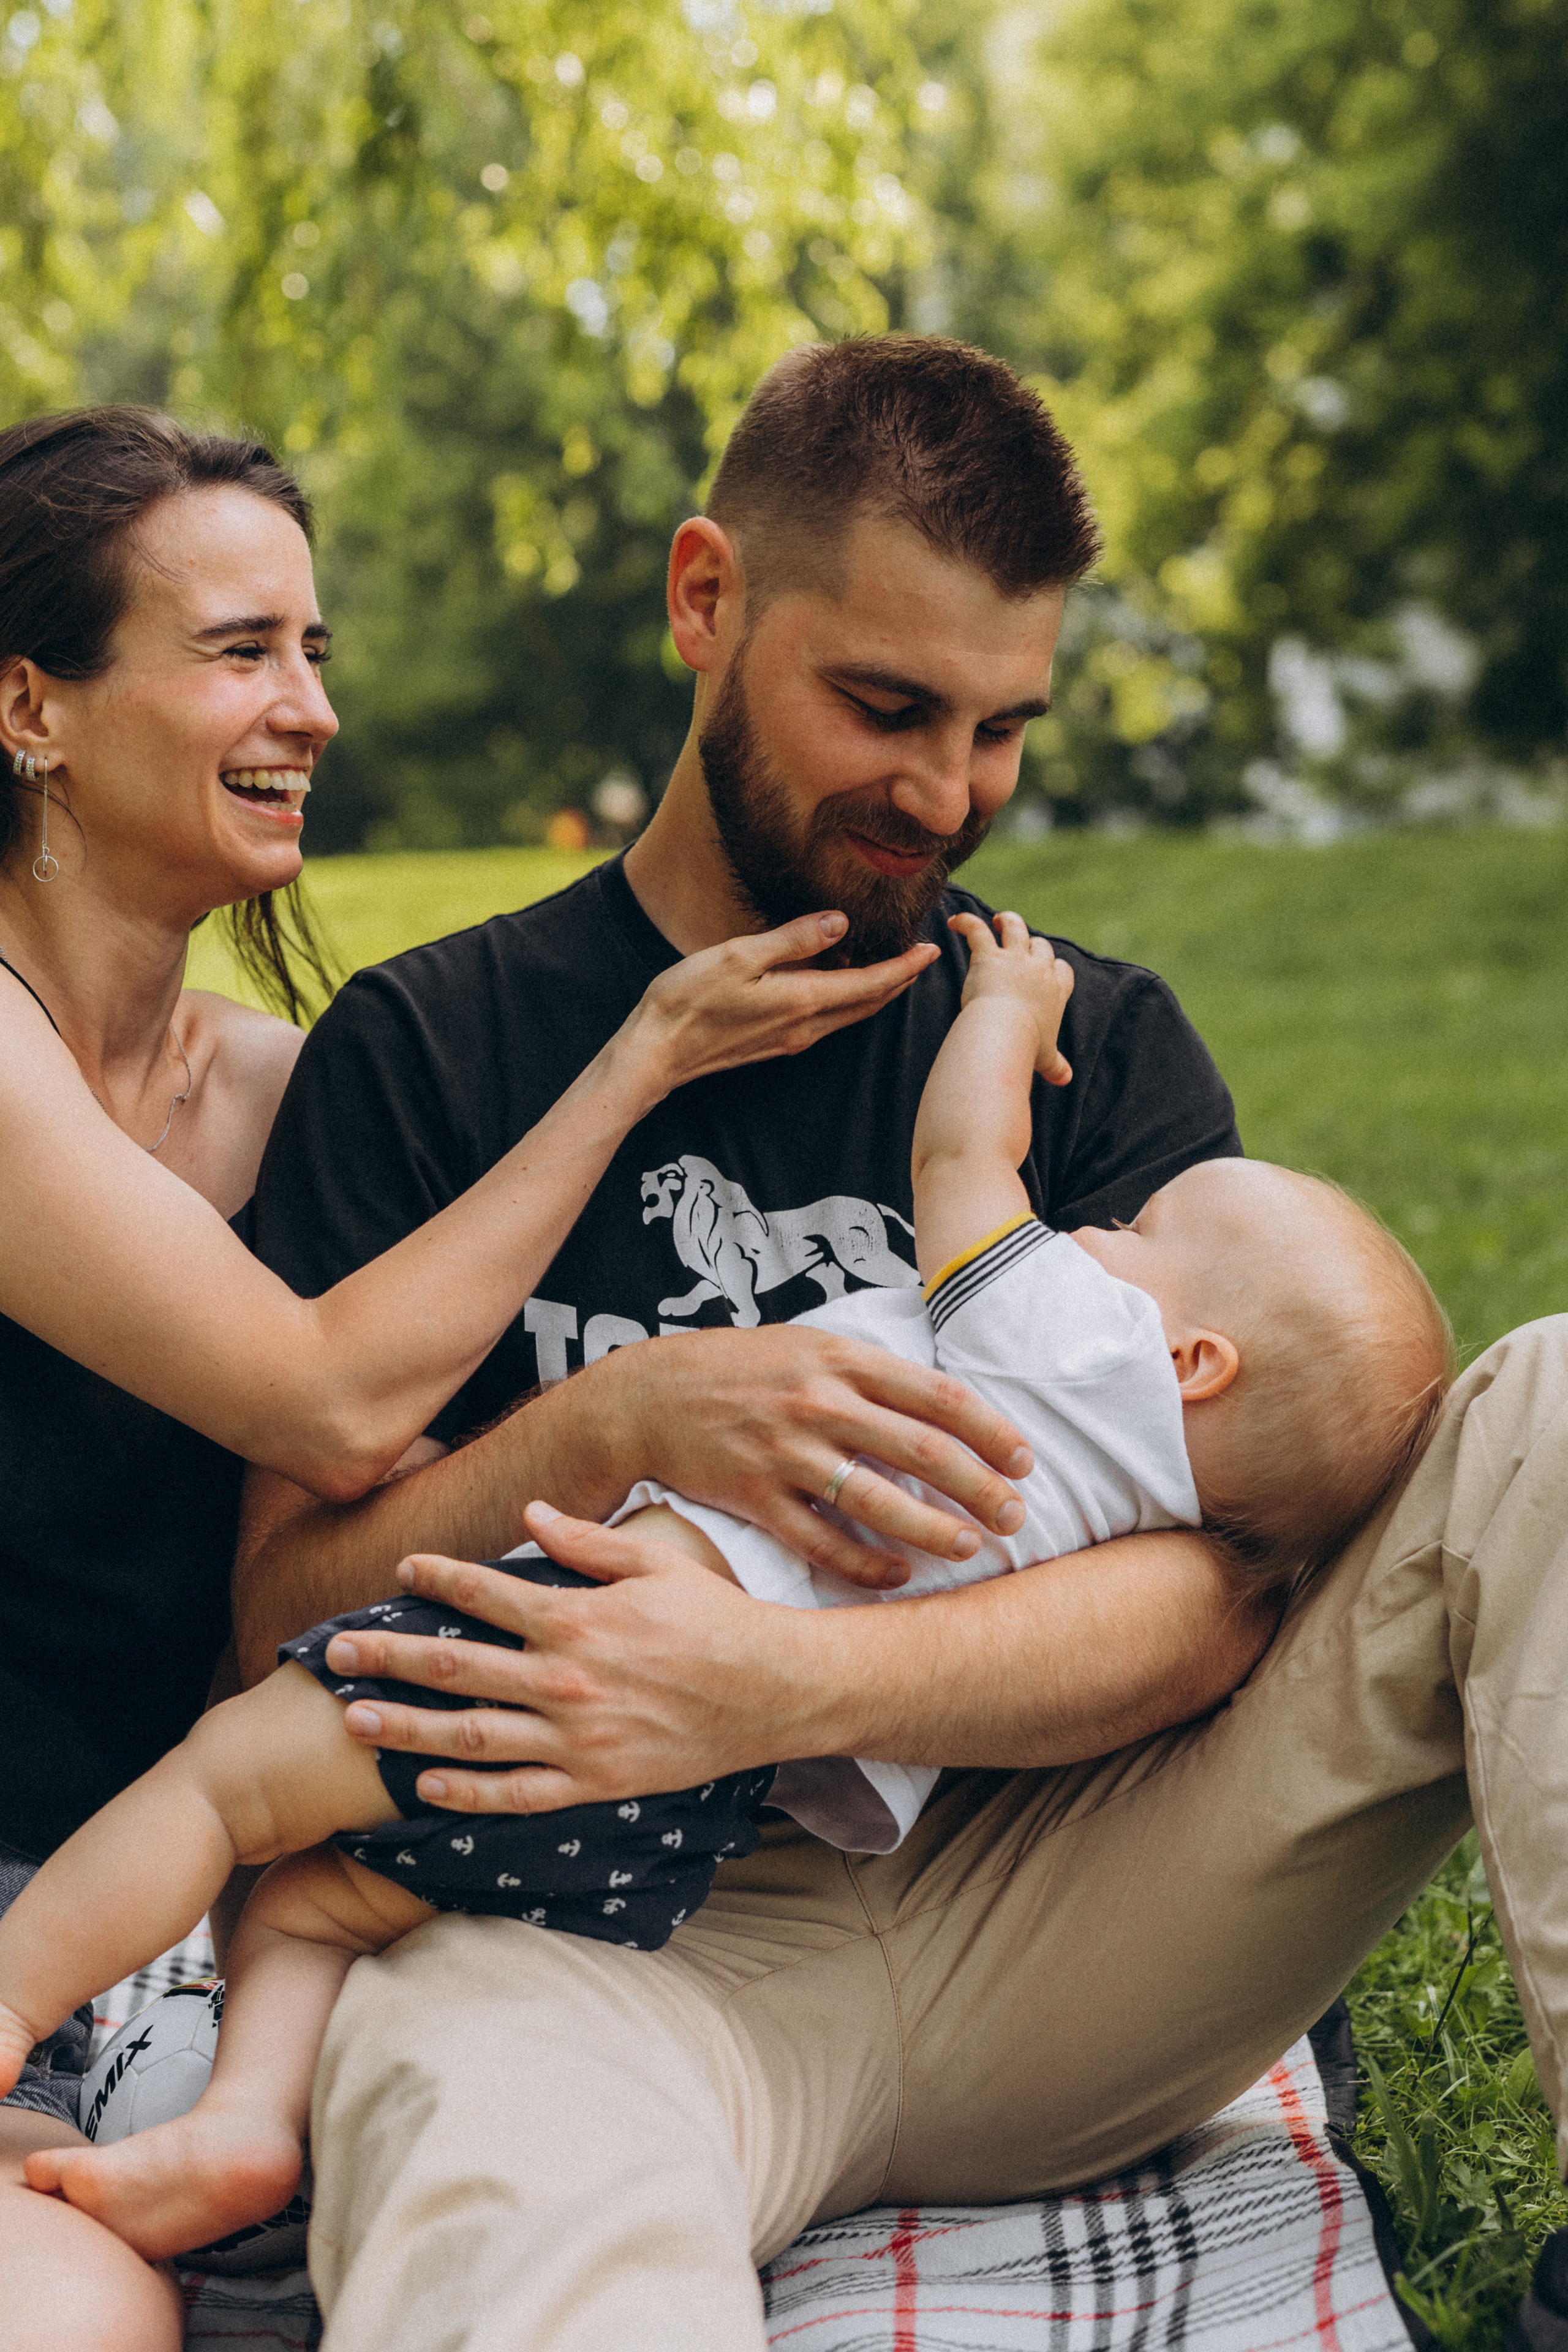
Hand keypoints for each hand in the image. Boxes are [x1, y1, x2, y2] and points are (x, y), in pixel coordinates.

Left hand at [330, 1510, 823, 1813]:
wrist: (774, 1690)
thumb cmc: (717, 1619)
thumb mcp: (655, 1563)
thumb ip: (586, 1540)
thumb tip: (529, 1512)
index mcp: (578, 1616)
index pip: (485, 1592)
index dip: (436, 1579)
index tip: (401, 1572)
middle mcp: (566, 1678)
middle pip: (455, 1666)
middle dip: (389, 1658)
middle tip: (334, 1655)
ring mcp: (576, 1736)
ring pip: (469, 1736)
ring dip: (405, 1727)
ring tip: (354, 1721)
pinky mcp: (593, 1781)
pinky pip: (515, 1794)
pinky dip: (466, 1793)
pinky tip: (424, 1785)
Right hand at [575, 1319, 1030, 1587]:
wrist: (648, 1395)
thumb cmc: (743, 1369)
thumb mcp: (810, 1345)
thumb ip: (872, 1372)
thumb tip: (946, 1404)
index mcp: (843, 1358)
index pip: (938, 1396)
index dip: (991, 1431)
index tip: (1024, 1461)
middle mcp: (819, 1402)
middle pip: (922, 1451)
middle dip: (979, 1489)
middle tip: (1015, 1517)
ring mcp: (785, 1452)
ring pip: (877, 1501)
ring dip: (932, 1530)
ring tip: (968, 1548)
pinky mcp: (754, 1496)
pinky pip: (821, 1541)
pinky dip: (864, 1563)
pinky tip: (895, 1574)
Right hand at [627, 910, 938, 1092]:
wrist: (657, 1052)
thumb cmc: (689, 999)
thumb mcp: (740, 956)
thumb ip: (794, 939)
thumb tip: (842, 923)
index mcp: (803, 1001)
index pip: (871, 984)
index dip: (906, 967)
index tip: (932, 949)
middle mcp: (805, 1027)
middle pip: (869, 1004)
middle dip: (901, 980)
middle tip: (924, 957)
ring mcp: (791, 1040)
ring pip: (850, 1015)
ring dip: (877, 992)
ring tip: (895, 969)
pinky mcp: (775, 1044)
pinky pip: (828, 1020)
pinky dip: (848, 1001)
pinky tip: (843, 986)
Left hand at [948, 909, 1073, 1085]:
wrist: (1005, 1036)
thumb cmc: (1025, 1049)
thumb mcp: (1046, 1058)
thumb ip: (1056, 1065)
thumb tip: (1065, 1080)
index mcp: (1055, 992)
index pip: (1061, 969)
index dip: (1053, 966)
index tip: (1045, 968)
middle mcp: (1038, 970)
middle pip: (1040, 945)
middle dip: (1030, 942)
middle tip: (1017, 943)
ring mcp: (1014, 960)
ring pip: (1015, 927)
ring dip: (1006, 921)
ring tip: (996, 920)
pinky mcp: (989, 956)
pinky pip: (977, 930)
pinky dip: (965, 922)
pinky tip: (954, 922)